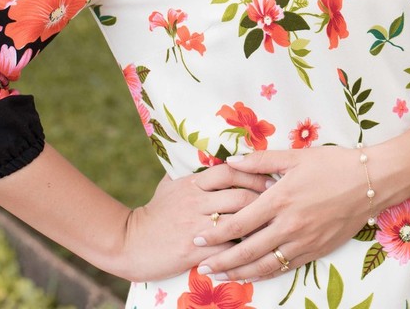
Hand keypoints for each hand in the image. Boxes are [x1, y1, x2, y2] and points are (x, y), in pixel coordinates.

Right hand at [114, 163, 269, 281]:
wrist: (129, 244)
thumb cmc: (155, 214)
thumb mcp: (170, 186)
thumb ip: (193, 173)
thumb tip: (216, 157)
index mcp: (193, 184)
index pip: (230, 171)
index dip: (254, 173)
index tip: (272, 179)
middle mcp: (196, 202)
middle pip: (240, 195)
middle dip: (265, 199)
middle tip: (280, 203)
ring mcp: (195, 227)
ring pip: (237, 221)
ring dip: (259, 223)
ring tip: (274, 225)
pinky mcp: (193, 251)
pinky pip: (226, 249)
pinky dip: (244, 248)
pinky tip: (258, 249)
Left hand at [190, 147, 377, 281]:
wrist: (372, 181)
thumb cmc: (334, 164)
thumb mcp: (297, 156)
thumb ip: (262, 160)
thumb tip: (231, 160)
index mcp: (280, 199)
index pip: (238, 224)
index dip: (214, 234)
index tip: (198, 238)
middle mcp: (289, 225)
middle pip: (246, 251)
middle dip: (220, 262)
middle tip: (201, 267)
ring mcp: (304, 241)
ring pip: (265, 265)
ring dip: (239, 274)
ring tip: (221, 277)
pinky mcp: (317, 250)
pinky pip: (286, 267)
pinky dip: (266, 274)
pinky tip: (254, 275)